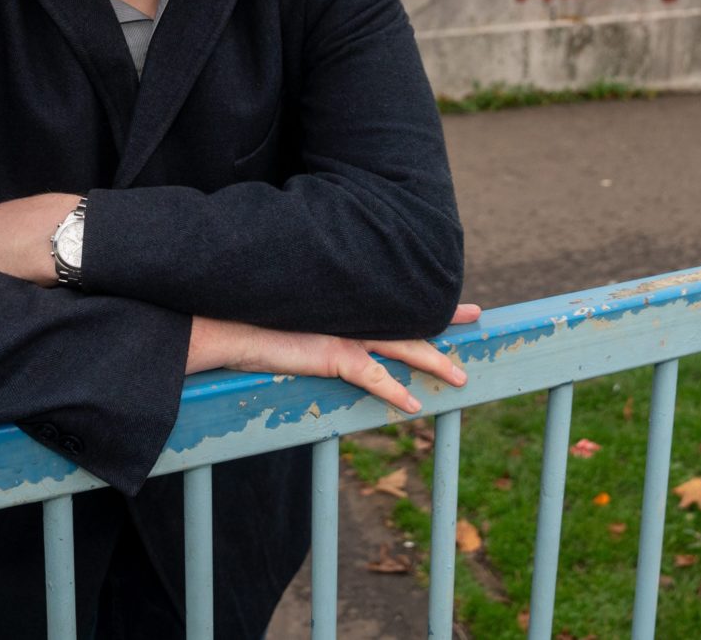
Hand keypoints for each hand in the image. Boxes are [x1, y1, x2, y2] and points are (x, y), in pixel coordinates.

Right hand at [186, 303, 484, 415]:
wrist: (221, 322)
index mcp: (342, 302)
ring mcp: (342, 332)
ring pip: (400, 346)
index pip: (391, 297)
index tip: (447, 296)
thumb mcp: (288, 316)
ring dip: (433, 362)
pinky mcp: (329, 353)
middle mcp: (348, 312)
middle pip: (407, 316)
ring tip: (462, 376)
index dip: (421, 298)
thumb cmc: (247, 318)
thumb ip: (310, 318)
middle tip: (479, 315)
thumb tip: (318, 325)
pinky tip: (411, 404)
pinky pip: (370, 377)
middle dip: (446, 318)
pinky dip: (392, 390)